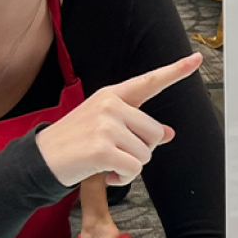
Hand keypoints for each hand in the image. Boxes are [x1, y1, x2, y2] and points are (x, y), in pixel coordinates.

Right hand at [36, 53, 202, 186]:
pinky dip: (122, 179)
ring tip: (107, 164)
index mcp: (112, 95)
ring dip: (130, 168)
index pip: (149, 81)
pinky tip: (106, 175)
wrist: (40, 159)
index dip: (176, 71)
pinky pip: (133, 170)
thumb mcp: (106, 128)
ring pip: (146, 154)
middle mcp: (111, 105)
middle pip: (155, 133)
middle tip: (118, 154)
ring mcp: (106, 125)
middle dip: (142, 151)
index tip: (197, 59)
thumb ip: (137, 128)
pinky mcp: (101, 148)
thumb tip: (168, 133)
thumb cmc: (75, 142)